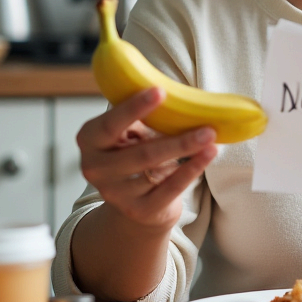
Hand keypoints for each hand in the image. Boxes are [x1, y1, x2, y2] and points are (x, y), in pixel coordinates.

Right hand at [76, 87, 217, 231]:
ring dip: (187, 151)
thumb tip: (178, 95)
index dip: (134, 108)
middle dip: (176, 140)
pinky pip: (170, 189)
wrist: (134, 202)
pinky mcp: (139, 210)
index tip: (160, 91)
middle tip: (206, 126)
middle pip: (141, 153)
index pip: (110, 124)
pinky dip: (191, 170)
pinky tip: (208, 155)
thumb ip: (142, 115)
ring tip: (211, 137)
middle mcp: (96, 169)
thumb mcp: (129, 131)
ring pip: (157, 170)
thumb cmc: (134, 152)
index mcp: (90, 140)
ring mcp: (115, 193)